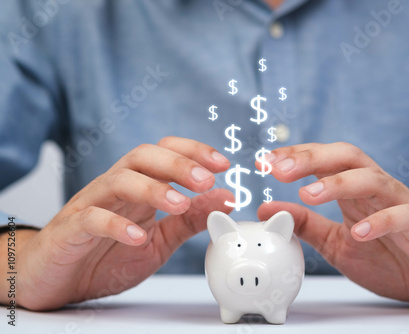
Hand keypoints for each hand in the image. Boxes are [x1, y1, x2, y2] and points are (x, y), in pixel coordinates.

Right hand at [14, 137, 232, 309]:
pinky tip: (137, 236)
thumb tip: (224, 198)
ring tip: (180, 205)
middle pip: (143, 157)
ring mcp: (90, 205)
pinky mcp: (70, 230)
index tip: (223, 165)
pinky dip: (116, 225)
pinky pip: (92, 218)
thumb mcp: (160, 240)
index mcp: (137, 187)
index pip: (164, 153)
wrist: (54, 280)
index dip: (193, 152)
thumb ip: (190, 219)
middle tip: (206, 180)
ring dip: (153, 189)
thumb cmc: (105, 256)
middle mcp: (115, 189)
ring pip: (119, 180)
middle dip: (178, 164)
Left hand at [257, 142, 408, 309]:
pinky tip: (359, 232)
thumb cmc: (387, 255)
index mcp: (354, 190)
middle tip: (279, 169)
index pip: (324, 161)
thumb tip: (266, 208)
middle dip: (311, 158)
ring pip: (372, 179)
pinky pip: (403, 215)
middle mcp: (376, 189)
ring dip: (339, 183)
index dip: (295, 156)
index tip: (264, 162)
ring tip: (309, 194)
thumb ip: (305, 224)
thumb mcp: (335, 242)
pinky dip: (381, 221)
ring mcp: (400, 204)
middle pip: (346, 157)